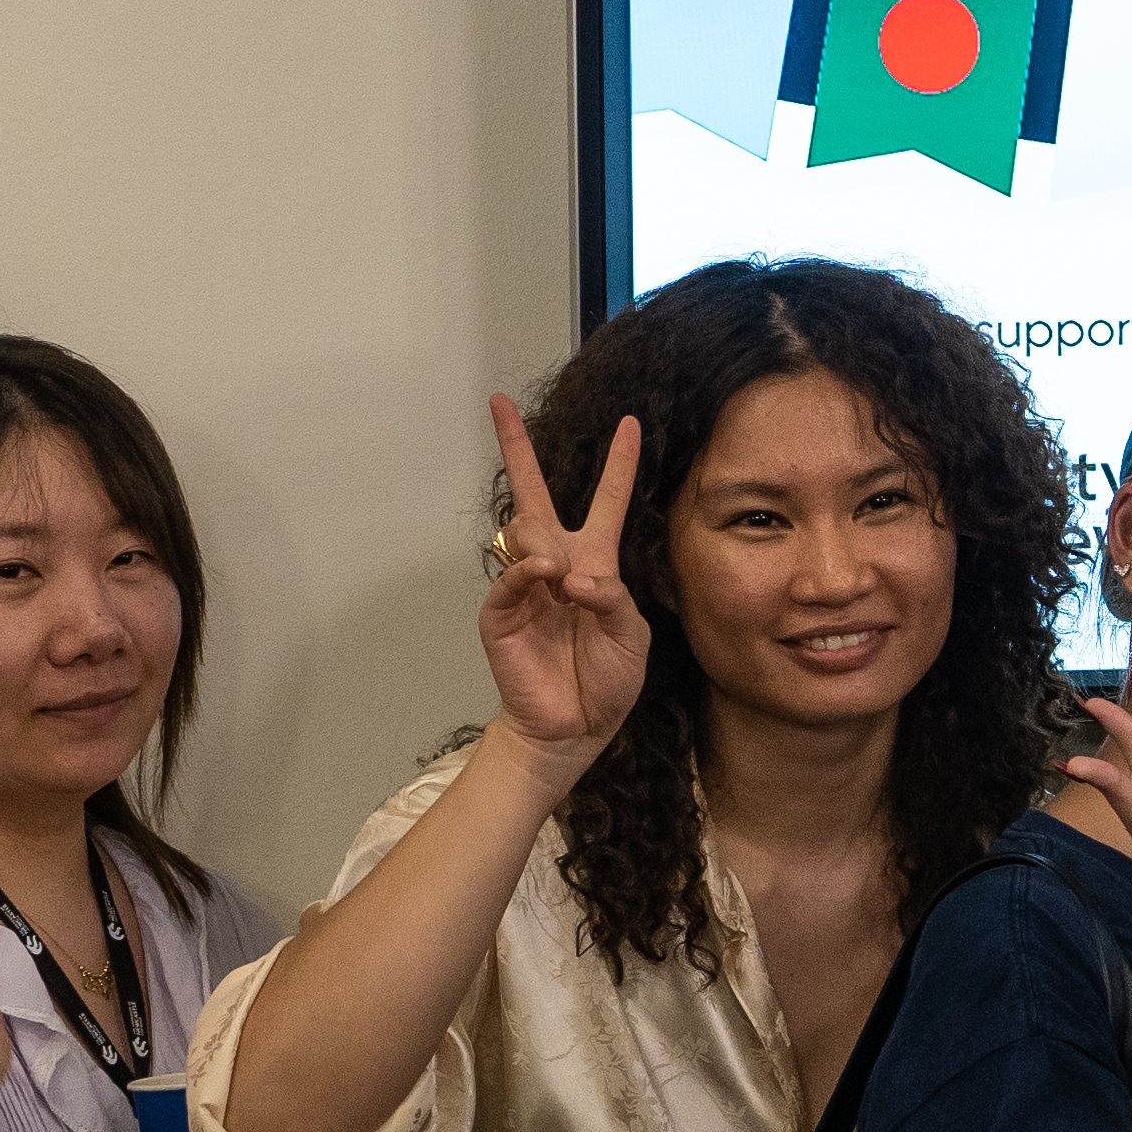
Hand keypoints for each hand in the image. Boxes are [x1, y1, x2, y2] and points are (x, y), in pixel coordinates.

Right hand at [480, 395, 650, 761]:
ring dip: (546, 543)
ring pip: (523, 533)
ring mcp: (525, 587)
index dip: (620, 464)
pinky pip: (509, 580)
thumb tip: (572, 576)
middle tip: (499, 404)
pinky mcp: (501, 615)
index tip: (632, 423)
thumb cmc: (607, 680)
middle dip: (516, 448)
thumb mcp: (631, 635)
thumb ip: (613, 598)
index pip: (607, 502)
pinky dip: (526, 573)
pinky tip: (545, 576)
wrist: (575, 727)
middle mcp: (557, 565)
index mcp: (595, 564)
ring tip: (562, 577)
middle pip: (533, 495)